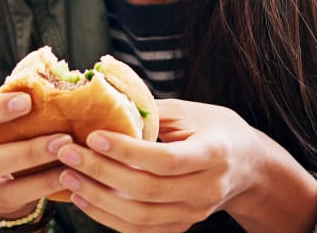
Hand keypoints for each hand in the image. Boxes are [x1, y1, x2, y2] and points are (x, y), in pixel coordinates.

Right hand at [0, 91, 70, 219]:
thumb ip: (11, 93)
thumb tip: (43, 77)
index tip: (27, 101)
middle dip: (27, 152)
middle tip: (62, 139)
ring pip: (4, 187)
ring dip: (41, 175)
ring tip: (69, 158)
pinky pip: (18, 199)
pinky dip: (44, 187)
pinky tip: (67, 175)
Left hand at [54, 98, 316, 232]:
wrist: (249, 167)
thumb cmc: (215, 129)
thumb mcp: (190, 112)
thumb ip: (151, 111)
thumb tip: (103, 97)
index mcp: (212, 155)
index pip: (165, 160)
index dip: (126, 150)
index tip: (93, 136)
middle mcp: (205, 190)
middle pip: (147, 190)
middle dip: (101, 172)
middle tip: (66, 152)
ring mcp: (194, 213)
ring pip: (141, 217)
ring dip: (98, 198)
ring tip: (67, 176)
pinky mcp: (181, 226)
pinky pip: (140, 230)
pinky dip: (108, 217)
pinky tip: (83, 197)